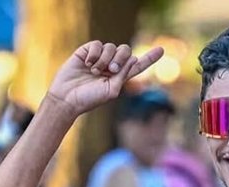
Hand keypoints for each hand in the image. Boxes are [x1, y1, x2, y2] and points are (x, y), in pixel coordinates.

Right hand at [46, 41, 164, 115]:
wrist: (67, 98)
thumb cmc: (89, 99)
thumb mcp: (111, 90)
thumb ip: (124, 75)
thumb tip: (132, 57)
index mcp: (119, 77)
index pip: (137, 65)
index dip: (149, 58)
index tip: (161, 50)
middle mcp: (110, 66)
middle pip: (126, 51)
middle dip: (121, 58)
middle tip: (111, 69)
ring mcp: (98, 58)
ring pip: (111, 47)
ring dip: (105, 59)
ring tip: (94, 70)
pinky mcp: (86, 52)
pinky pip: (97, 44)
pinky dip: (94, 53)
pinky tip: (87, 63)